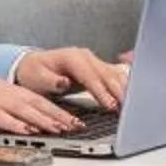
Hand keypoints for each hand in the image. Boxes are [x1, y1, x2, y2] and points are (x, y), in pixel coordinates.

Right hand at [0, 73, 82, 136]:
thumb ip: (14, 109)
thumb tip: (33, 124)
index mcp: (11, 91)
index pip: (40, 101)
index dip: (58, 111)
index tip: (75, 121)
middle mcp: (6, 93)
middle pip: (36, 104)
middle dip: (57, 115)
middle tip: (75, 126)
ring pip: (22, 109)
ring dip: (41, 119)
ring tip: (58, 129)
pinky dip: (13, 122)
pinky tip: (26, 130)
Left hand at [11, 46, 128, 111]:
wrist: (33, 65)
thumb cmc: (34, 72)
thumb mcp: (37, 78)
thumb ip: (51, 81)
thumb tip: (65, 82)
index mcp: (71, 57)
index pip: (90, 75)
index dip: (101, 91)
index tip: (110, 104)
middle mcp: (85, 56)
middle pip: (106, 74)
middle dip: (118, 92)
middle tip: (126, 108)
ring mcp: (93, 61)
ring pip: (114, 74)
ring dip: (124, 89)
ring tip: (131, 106)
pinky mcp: (97, 68)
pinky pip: (114, 76)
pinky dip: (123, 86)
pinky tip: (131, 96)